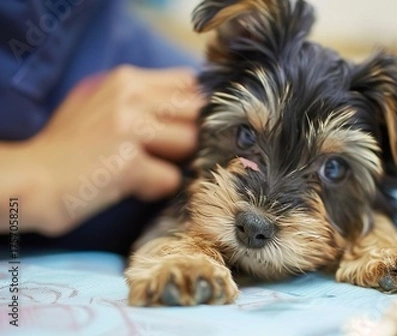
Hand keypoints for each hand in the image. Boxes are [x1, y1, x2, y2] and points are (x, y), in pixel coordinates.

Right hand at [19, 65, 204, 235]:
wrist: (29, 180)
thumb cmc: (67, 147)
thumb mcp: (100, 104)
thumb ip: (141, 98)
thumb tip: (191, 98)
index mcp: (125, 80)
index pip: (188, 83)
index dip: (190, 108)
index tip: (177, 127)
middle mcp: (129, 97)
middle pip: (195, 112)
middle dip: (187, 136)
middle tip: (161, 154)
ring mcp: (129, 128)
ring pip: (190, 142)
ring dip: (173, 163)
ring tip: (142, 170)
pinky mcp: (129, 163)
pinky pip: (171, 179)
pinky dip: (156, 190)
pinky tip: (131, 188)